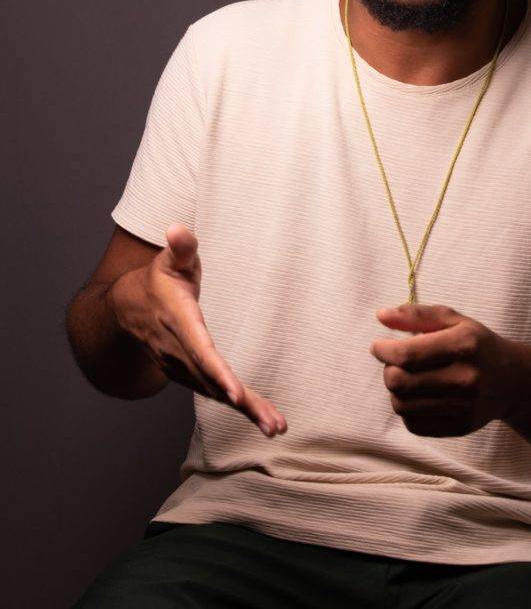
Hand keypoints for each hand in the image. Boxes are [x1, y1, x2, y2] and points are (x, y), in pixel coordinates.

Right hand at [107, 223, 286, 437]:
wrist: (128, 309)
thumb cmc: (159, 279)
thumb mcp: (168, 259)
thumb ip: (180, 247)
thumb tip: (177, 228)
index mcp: (178, 319)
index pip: (199, 348)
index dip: (217, 371)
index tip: (235, 393)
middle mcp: (178, 349)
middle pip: (212, 379)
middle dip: (241, 402)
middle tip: (271, 424)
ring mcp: (181, 365)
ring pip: (215, 392)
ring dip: (246, 411)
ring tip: (276, 427)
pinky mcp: (187, 373)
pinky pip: (214, 391)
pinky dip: (239, 407)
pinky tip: (264, 418)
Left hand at [369, 303, 522, 436]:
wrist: (513, 379)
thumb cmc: (476, 344)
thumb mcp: (453, 319)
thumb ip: (416, 315)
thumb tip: (381, 315)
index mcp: (463, 345)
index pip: (407, 354)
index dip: (383, 351)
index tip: (378, 346)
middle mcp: (465, 378)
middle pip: (400, 382)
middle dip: (388, 370)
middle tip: (394, 363)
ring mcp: (464, 406)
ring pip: (403, 405)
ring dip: (395, 391)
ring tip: (406, 378)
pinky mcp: (460, 427)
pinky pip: (414, 424)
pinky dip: (407, 410)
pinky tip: (417, 396)